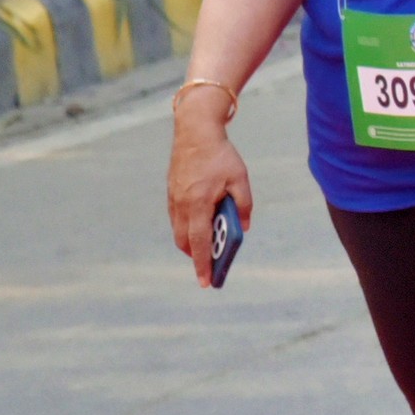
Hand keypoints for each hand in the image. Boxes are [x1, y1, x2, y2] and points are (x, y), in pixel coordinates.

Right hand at [165, 94, 255, 286]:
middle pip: (186, 241)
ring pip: (179, 231)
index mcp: (198, 204)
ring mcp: (173, 199)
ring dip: (191, 243)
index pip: (200, 242)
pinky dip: (186, 228)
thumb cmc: (220, 156)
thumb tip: (242, 227)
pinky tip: (199, 227)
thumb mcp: (240, 179)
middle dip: (196, 256)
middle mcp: (181, 205)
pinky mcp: (171, 193)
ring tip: (207, 249)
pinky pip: (177, 218)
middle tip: (210, 267)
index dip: (203, 264)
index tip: (205, 281)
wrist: (194, 132)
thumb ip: (243, 205)